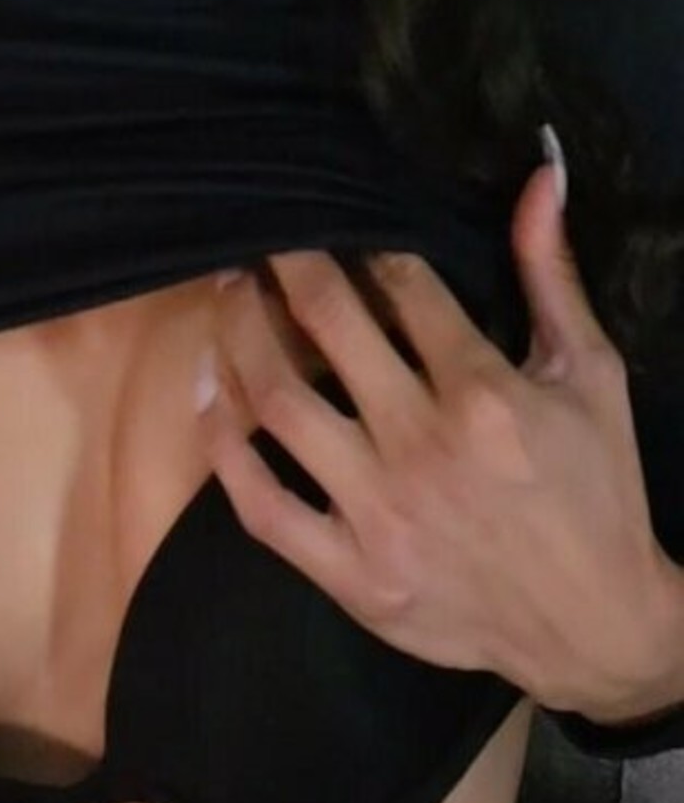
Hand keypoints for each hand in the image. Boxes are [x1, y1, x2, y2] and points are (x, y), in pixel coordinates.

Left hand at [199, 162, 683, 720]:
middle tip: (261, 239)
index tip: (330, 216)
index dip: (361, 240)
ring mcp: (379, 515)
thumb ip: (550, 272)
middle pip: (325, 324)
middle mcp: (421, 447)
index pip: (399, 283)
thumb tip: (540, 175)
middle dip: (284, 266)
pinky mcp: (352, 575)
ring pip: (275, 402)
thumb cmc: (596, 490)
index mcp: (482, 391)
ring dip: (239, 334)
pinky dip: (220, 446)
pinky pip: (261, 505)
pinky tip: (207, 395)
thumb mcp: (591, 373)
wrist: (596, 627)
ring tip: (229, 295)